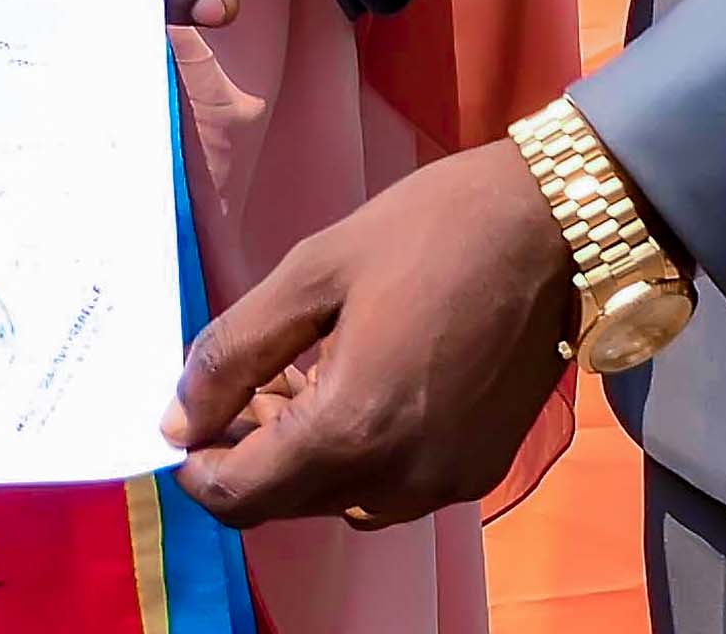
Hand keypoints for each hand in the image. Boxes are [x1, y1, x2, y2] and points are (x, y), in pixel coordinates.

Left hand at [167, 140, 576, 528]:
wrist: (550, 226)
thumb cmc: (426, 233)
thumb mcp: (310, 272)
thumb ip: (233, 353)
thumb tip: (176, 420)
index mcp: (352, 430)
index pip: (240, 495)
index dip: (197, 465)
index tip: (184, 420)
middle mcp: (399, 478)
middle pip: (287, 500)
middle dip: (250, 449)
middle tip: (250, 375)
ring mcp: (446, 483)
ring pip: (338, 498)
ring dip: (303, 454)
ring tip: (304, 369)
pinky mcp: (479, 472)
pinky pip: (391, 487)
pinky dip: (358, 455)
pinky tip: (359, 384)